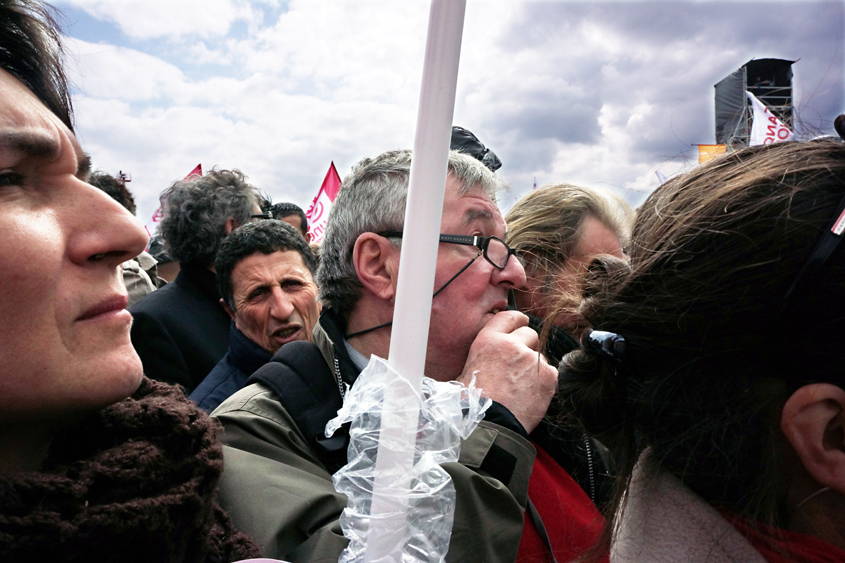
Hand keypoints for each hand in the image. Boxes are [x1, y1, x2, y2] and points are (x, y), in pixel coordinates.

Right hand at [457, 311, 556, 432]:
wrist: (490, 425)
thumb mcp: (468, 370)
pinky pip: (551, 373)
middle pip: (530, 334)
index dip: (517, 320)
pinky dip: (544, 383)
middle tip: (519, 365)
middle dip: (527, 346)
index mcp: (488, 340)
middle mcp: (511, 344)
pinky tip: (531, 395)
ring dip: (535, 368)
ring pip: (540, 356)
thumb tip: (491, 355)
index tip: (522, 323)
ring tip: (522, 388)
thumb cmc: (473, 403)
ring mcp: (531, 360)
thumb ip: (486, 354)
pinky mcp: (548, 376)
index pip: (509, 317)